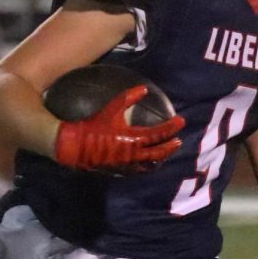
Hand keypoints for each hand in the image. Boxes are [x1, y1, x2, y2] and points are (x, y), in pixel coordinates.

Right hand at [54, 86, 184, 172]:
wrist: (76, 146)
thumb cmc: (94, 125)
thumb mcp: (112, 109)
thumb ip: (128, 98)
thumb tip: (144, 88)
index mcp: (133, 139)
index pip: (159, 134)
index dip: (172, 127)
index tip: (181, 121)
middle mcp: (134, 154)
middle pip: (159, 152)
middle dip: (171, 146)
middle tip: (178, 140)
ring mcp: (128, 164)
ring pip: (151, 163)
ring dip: (161, 157)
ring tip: (167, 151)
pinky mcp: (121, 170)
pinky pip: (140, 169)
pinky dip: (148, 164)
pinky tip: (150, 160)